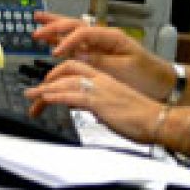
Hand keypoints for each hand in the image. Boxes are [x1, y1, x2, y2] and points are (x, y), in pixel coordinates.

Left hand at [25, 59, 162, 143]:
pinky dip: (56, 96)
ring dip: (45, 89)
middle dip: (48, 78)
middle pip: (68, 69)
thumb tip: (90, 112)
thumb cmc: (140, 117)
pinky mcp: (99, 101)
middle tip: (34, 92)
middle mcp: (100, 80)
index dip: (59, 74)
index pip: (76, 68)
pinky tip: (45, 99)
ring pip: (66, 82)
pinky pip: (72, 95)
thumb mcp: (114, 108)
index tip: (47, 86)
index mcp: (105, 79)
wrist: (157, 120)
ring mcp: (99, 89)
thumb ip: (99, 106)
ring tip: (32, 97)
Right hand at [33, 11, 174, 100]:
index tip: (55, 53)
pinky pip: (76, 45)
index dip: (67, 41)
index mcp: (112, 37)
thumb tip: (77, 55)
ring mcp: (101, 46)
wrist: (163, 84)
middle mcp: (104, 38)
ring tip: (38, 20)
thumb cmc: (148, 76)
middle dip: (54, 26)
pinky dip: (62, 41)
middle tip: (36, 30)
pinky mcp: (99, 56)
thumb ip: (99, 61)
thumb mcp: (124, 70)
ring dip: (55, 27)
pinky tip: (51, 40)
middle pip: (75, 26)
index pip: (83, 32)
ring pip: (73, 32)